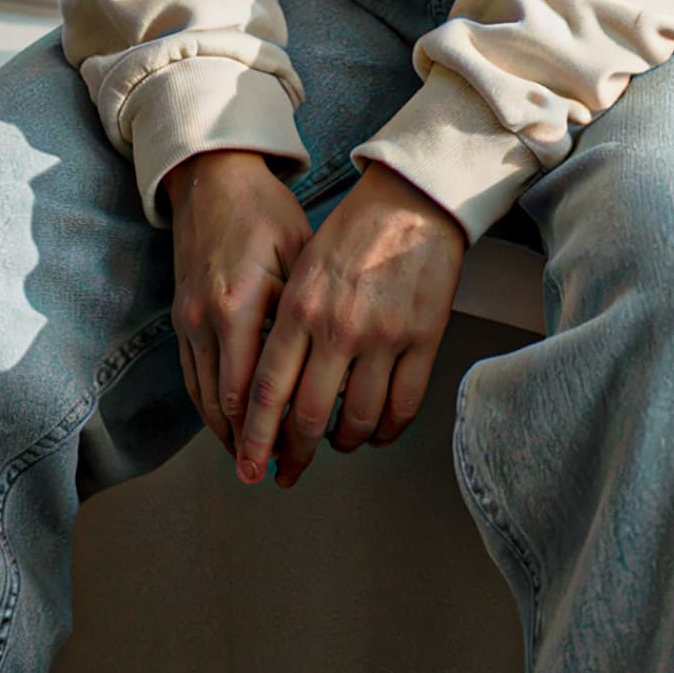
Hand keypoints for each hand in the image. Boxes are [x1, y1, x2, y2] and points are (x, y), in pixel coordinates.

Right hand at [165, 150, 314, 457]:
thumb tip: (334, 363)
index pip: (251, 391)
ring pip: (204, 396)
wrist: (212, 178)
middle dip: (245, 445)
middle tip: (269, 476)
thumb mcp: (299, 252)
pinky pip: (193, 376)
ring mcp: (187, 320)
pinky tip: (229, 423)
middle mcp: (205, 319)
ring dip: (226, 433)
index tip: (284, 462)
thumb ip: (307, 311)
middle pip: (223, 405)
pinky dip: (211, 405)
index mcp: (238, 304)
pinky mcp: (180, 316)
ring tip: (250, 462)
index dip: (266, 433)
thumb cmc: (265, 211)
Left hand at [236, 163, 464, 489]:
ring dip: (344, 444)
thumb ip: (288, 324)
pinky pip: (403, 406)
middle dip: (295, 456)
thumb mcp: (302, 268)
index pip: (267, 391)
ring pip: (358, 420)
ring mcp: (384, 335)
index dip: (256, 439)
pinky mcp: (424, 338)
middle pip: (309, 417)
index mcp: (300, 307)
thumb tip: (271, 388)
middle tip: (289, 472)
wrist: (412, 200)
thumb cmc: (354, 232)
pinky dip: (388, 431)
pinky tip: (378, 432)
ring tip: (338, 443)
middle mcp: (337, 327)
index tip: (249, 466)